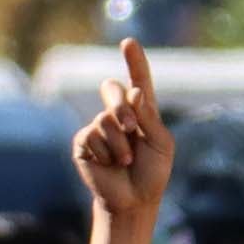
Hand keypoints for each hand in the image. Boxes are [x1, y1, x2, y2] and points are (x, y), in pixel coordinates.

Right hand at [73, 38, 174, 213]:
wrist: (133, 200)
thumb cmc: (152, 173)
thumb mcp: (161, 142)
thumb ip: (149, 116)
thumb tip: (135, 91)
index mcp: (141, 111)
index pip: (138, 80)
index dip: (134, 61)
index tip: (128, 42)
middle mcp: (117, 115)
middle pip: (112, 89)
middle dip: (122, 108)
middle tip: (131, 129)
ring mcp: (98, 128)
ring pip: (104, 118)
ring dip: (119, 142)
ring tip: (125, 160)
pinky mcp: (83, 143)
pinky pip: (91, 135)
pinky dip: (105, 151)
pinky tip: (110, 164)